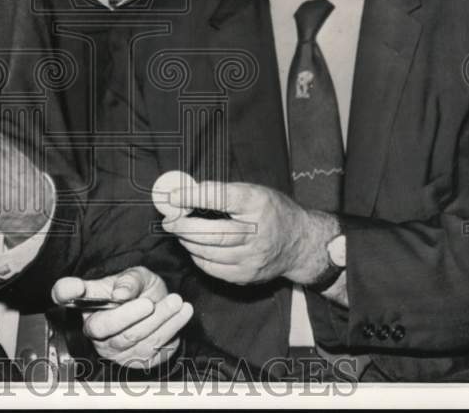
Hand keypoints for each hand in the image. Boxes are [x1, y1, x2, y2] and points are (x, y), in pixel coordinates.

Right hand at [52, 266, 192, 369]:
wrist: (158, 307)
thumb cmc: (139, 290)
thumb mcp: (136, 275)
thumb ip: (129, 280)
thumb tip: (122, 294)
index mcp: (86, 302)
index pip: (64, 294)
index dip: (66, 291)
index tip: (75, 287)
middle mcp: (94, 328)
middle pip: (103, 327)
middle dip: (130, 315)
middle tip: (151, 302)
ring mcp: (113, 348)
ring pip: (132, 339)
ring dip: (159, 321)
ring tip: (177, 302)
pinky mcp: (135, 361)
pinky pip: (152, 350)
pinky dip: (170, 330)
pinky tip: (181, 315)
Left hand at [163, 181, 336, 285]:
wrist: (300, 243)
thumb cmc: (272, 211)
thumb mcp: (255, 191)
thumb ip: (223, 193)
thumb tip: (186, 194)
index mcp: (257, 204)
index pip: (221, 198)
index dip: (193, 197)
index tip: (173, 196)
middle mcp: (257, 233)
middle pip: (212, 232)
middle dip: (184, 226)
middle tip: (169, 220)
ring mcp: (252, 258)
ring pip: (209, 252)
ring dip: (188, 241)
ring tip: (179, 232)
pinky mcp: (247, 276)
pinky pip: (213, 269)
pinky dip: (198, 257)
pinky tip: (195, 247)